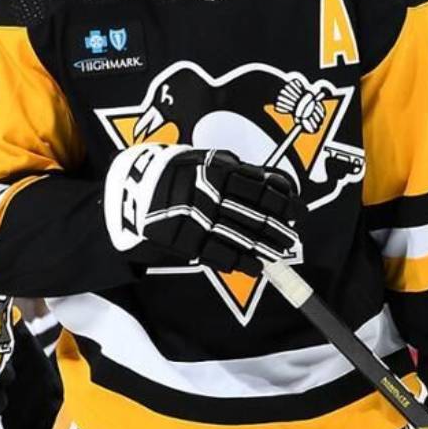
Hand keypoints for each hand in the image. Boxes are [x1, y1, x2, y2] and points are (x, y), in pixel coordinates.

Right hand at [104, 144, 302, 275]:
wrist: (130, 192)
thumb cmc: (172, 174)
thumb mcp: (202, 160)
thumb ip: (234, 170)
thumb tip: (271, 181)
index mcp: (216, 170)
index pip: (260, 187)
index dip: (282, 200)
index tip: (297, 210)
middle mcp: (211, 193)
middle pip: (255, 214)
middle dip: (277, 229)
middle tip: (292, 238)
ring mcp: (199, 218)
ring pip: (241, 236)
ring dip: (264, 247)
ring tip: (280, 254)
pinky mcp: (186, 240)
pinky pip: (219, 254)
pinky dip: (240, 262)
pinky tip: (256, 267)